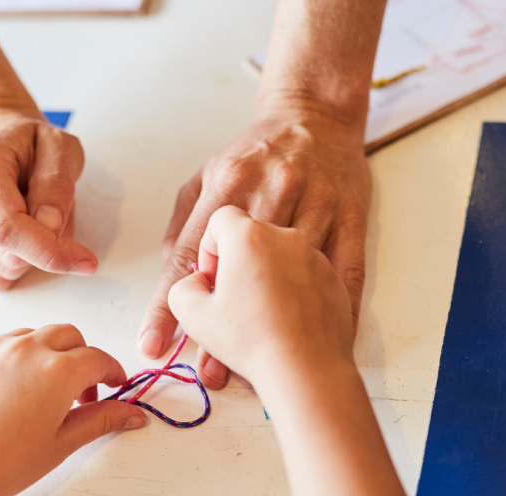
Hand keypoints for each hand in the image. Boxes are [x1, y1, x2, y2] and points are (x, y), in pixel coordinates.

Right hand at [0, 109, 98, 291]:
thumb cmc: (28, 144)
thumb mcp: (60, 147)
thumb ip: (58, 183)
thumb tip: (50, 226)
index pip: (6, 226)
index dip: (48, 252)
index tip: (85, 262)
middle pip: (9, 256)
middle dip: (44, 246)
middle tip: (47, 212)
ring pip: (4, 271)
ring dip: (29, 254)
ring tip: (26, 215)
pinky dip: (12, 265)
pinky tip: (10, 233)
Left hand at [0, 324, 146, 495]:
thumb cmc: (4, 464)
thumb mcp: (63, 443)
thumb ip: (102, 420)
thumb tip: (134, 414)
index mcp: (59, 371)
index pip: (98, 359)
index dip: (112, 373)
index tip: (115, 386)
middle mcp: (29, 349)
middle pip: (70, 336)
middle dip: (83, 358)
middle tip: (81, 393)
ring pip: (37, 335)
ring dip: (51, 354)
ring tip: (45, 391)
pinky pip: (5, 344)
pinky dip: (19, 357)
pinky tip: (14, 391)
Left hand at [139, 111, 369, 387]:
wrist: (315, 113)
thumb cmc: (251, 154)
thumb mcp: (205, 176)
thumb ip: (185, 225)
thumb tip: (175, 276)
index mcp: (228, 185)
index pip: (187, 256)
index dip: (166, 306)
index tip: (153, 344)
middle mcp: (272, 192)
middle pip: (242, 274)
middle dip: (222, 329)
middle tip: (207, 373)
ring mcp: (317, 203)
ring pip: (294, 278)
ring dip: (276, 328)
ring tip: (258, 369)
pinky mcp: (352, 216)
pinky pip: (345, 272)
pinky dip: (336, 312)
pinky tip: (324, 344)